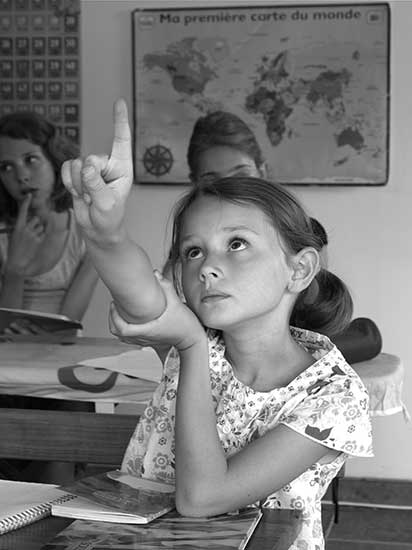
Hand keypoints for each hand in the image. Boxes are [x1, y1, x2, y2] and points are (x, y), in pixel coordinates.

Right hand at [6, 193, 45, 275]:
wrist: (17, 262)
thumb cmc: (15, 249)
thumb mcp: (15, 236)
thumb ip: (23, 227)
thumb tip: (33, 221)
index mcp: (17, 227)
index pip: (22, 212)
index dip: (26, 203)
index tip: (30, 195)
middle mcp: (25, 229)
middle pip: (36, 219)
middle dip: (36, 224)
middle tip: (31, 233)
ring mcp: (32, 234)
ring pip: (41, 226)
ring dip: (39, 231)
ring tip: (32, 240)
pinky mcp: (38, 240)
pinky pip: (43, 234)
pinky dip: (41, 237)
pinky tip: (35, 243)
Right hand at [61, 99, 132, 243]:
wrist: (97, 229)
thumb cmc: (109, 217)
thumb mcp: (107, 204)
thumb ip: (96, 184)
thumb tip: (85, 165)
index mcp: (123, 167)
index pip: (121, 140)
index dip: (120, 121)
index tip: (119, 101)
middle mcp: (108, 164)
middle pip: (92, 159)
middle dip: (89, 180)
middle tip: (95, 197)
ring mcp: (92, 168)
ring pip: (77, 164)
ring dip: (79, 185)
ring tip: (89, 197)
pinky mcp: (78, 173)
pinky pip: (66, 169)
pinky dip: (69, 183)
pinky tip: (78, 194)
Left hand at [109, 271, 205, 351]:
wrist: (192, 340)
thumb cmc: (186, 325)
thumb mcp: (176, 303)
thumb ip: (166, 287)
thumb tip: (155, 273)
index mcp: (147, 330)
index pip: (121, 328)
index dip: (113, 316)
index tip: (113, 304)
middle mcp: (144, 338)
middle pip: (117, 333)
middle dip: (112, 318)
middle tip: (113, 305)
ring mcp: (145, 341)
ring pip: (123, 337)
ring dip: (118, 324)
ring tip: (119, 310)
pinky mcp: (149, 341)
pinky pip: (130, 338)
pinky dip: (125, 329)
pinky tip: (130, 318)